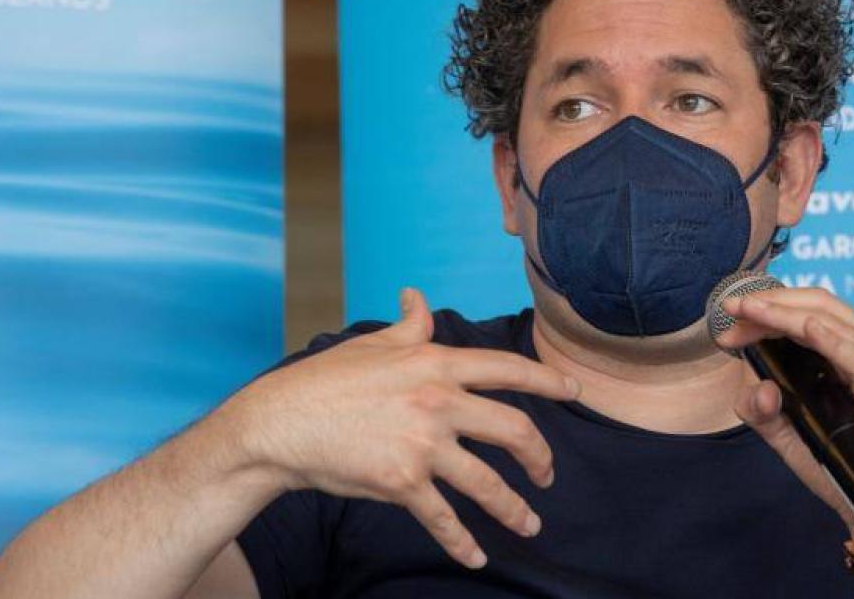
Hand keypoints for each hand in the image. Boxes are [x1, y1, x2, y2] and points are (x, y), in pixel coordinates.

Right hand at [224, 288, 581, 568]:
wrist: (279, 424)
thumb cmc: (325, 381)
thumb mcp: (372, 343)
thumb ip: (408, 324)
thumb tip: (418, 296)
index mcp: (436, 362)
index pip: (508, 369)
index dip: (547, 381)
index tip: (574, 392)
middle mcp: (439, 401)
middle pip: (514, 430)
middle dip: (541, 457)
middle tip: (549, 474)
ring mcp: (424, 444)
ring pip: (488, 483)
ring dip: (515, 509)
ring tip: (530, 525)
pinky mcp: (403, 483)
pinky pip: (445, 519)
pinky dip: (463, 542)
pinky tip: (476, 557)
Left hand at [715, 287, 853, 560]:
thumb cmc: (839, 466)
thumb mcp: (786, 434)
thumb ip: (761, 411)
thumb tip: (755, 388)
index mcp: (850, 350)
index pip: (809, 309)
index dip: (768, 305)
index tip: (729, 314)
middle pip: (820, 306)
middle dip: (771, 303)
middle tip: (733, 308)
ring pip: (833, 323)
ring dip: (787, 315)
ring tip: (752, 311)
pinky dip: (831, 340)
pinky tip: (805, 327)